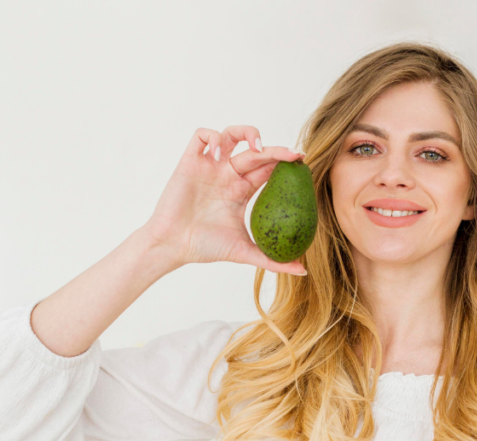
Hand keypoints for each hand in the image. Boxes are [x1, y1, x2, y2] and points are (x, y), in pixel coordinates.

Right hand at [143, 125, 307, 274]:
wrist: (172, 246)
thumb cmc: (205, 247)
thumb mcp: (244, 252)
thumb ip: (272, 260)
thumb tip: (303, 272)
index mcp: (242, 191)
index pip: (268, 169)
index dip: (284, 162)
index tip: (302, 163)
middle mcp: (228, 175)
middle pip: (256, 152)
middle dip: (276, 150)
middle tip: (293, 155)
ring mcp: (210, 166)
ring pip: (230, 135)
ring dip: (246, 133)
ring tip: (257, 146)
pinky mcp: (190, 162)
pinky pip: (201, 137)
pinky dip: (213, 138)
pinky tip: (219, 156)